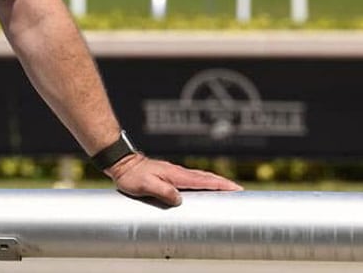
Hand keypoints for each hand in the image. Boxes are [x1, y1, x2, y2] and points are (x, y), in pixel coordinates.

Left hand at [105, 153, 242, 206]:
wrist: (123, 163)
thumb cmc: (132, 176)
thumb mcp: (145, 186)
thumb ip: (162, 191)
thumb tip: (179, 198)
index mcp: (176, 175)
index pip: (204, 180)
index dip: (221, 185)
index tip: (236, 189)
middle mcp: (179, 173)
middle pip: (207, 178)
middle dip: (224, 184)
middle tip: (239, 191)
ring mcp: (175, 173)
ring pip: (201, 178)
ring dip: (216, 183)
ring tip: (228, 191)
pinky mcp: (171, 175)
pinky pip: (193, 180)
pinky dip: (204, 183)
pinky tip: (205, 188)